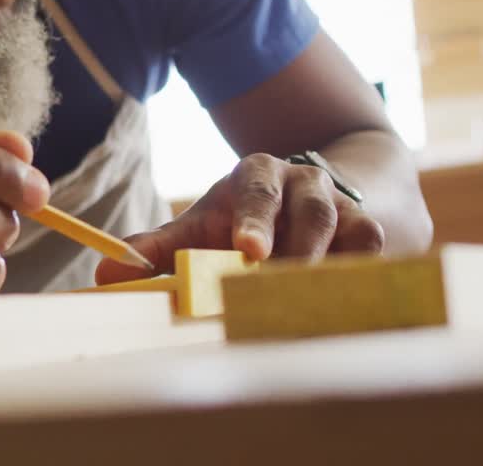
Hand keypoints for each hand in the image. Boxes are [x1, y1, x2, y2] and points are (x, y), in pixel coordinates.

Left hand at [95, 152, 383, 284]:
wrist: (311, 200)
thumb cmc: (242, 219)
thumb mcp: (199, 228)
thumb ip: (155, 250)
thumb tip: (106, 273)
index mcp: (257, 175)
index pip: (255, 192)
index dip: (253, 221)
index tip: (248, 251)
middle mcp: (306, 184)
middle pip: (312, 211)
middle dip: (299, 248)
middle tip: (281, 284)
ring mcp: (345, 207)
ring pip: (352, 234)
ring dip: (331, 270)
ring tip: (309, 305)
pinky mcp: (373, 234)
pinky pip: (376, 256)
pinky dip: (363, 279)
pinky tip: (344, 307)